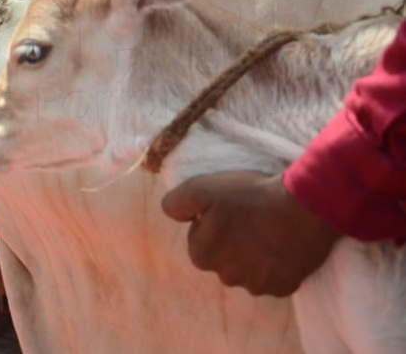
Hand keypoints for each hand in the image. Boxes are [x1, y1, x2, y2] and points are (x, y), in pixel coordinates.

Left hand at [161, 171, 339, 296]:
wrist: (305, 210)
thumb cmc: (251, 197)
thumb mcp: (203, 188)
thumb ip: (177, 203)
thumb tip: (170, 213)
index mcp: (203, 256)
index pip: (198, 241)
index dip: (210, 223)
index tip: (227, 210)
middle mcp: (226, 278)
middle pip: (222, 257)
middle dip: (230, 241)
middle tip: (248, 219)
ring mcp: (257, 286)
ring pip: (247, 269)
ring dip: (252, 254)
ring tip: (267, 230)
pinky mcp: (284, 288)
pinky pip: (272, 277)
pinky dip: (275, 264)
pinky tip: (282, 245)